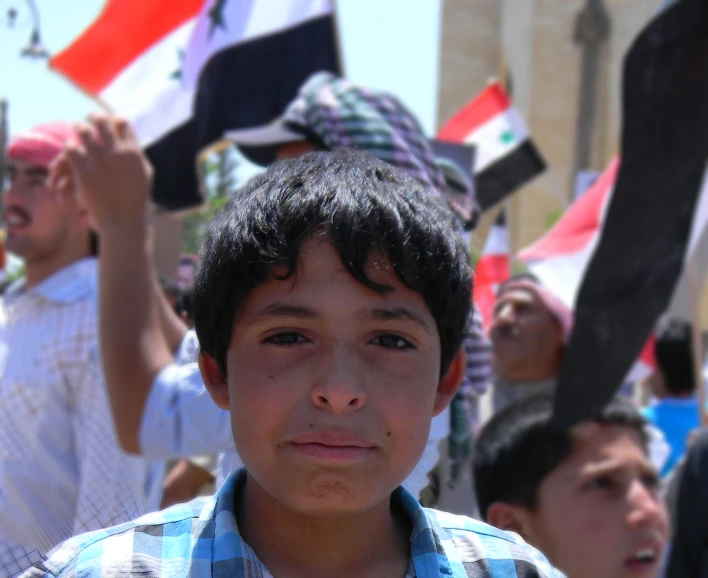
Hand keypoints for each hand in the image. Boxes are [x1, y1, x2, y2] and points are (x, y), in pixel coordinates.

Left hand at [52, 113, 153, 232]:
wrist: (123, 220)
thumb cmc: (136, 199)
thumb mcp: (146, 174)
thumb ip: (138, 154)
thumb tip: (131, 139)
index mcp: (134, 152)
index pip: (122, 123)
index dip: (115, 120)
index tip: (110, 122)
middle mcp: (117, 153)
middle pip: (102, 122)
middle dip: (95, 117)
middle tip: (90, 118)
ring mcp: (99, 161)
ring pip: (83, 131)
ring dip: (79, 128)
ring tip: (78, 129)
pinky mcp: (84, 171)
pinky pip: (71, 148)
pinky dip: (70, 146)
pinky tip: (72, 149)